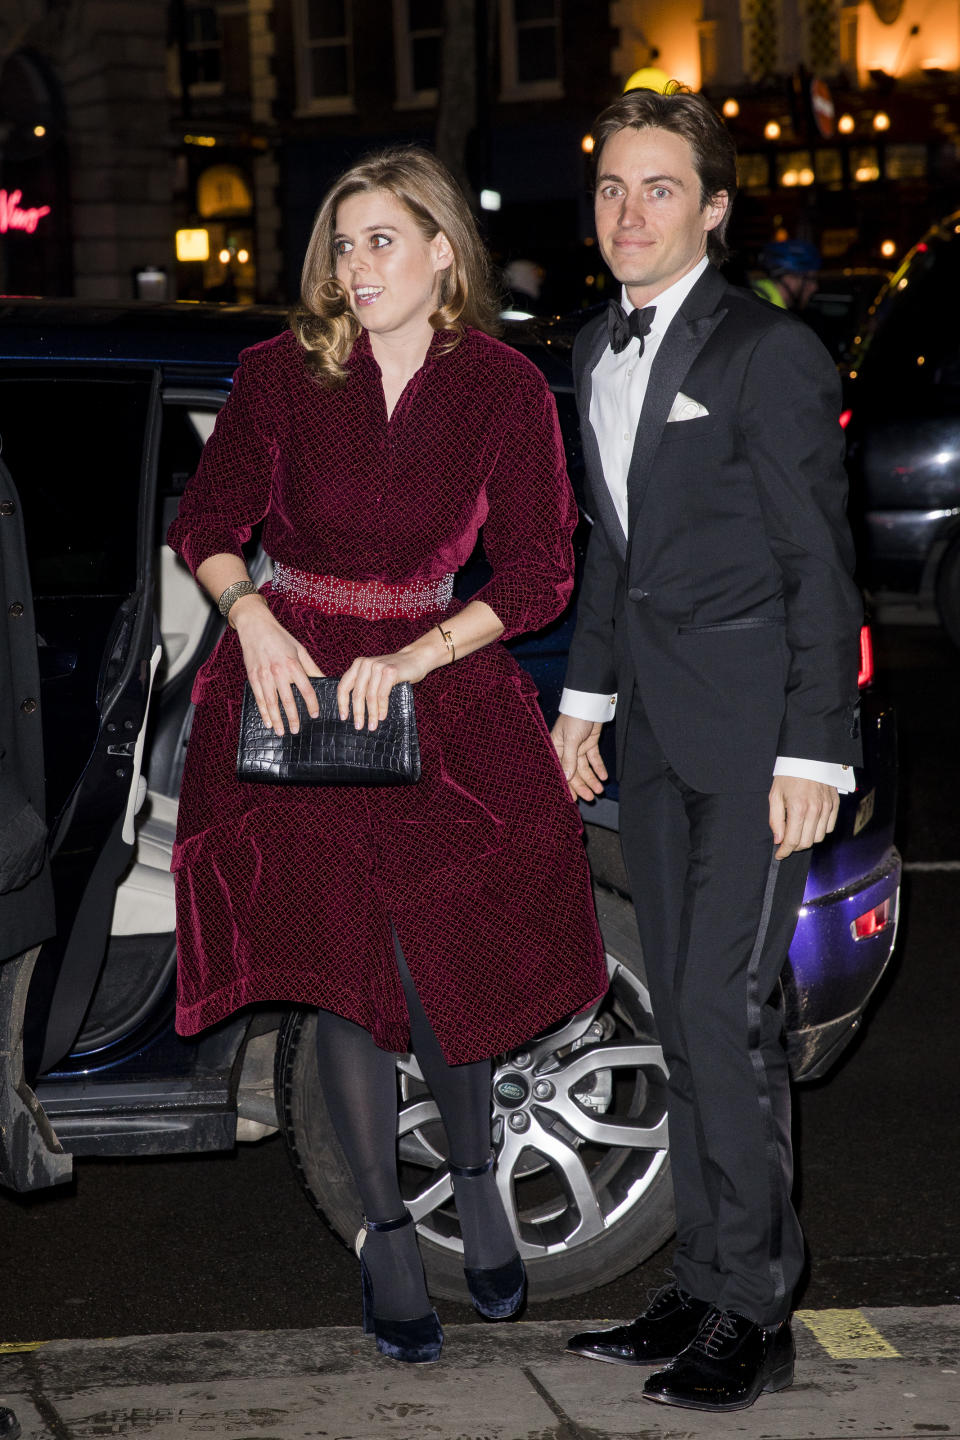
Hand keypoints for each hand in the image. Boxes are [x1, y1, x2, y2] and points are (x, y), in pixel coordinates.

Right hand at [233, 601, 323, 736]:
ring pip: (272, 703)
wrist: (255, 626)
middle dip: (293, 718)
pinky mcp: (253, 677)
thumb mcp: (300, 649)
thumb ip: (312, 667)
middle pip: (288, 701)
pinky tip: (268, 722)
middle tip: (296, 731)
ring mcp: (264, 675)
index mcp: (293, 665)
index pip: (306, 690)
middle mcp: (278, 672)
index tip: (315, 715)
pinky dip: (263, 712)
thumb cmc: (280, 637)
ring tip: (282, 732)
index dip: (312, 704)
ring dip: (277, 720)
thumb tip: (324, 681)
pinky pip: (259, 698)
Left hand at [337, 647, 433, 730]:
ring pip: (370, 696)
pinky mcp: (390, 672)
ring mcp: (378, 667)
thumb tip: (355, 711)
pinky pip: (382, 694)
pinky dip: (382, 708)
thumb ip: (365, 685)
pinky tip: (382, 717)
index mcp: (358, 665)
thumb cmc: (395, 671)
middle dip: (358, 713)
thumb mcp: (375, 675)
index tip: (343, 717)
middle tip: (358, 726)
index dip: (342, 704)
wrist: (416, 658)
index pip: (344, 686)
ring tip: (372, 726)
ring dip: (371, 714)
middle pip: (357, 693)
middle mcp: (366, 664)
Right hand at [551, 714, 606, 801]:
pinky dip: (599, 768)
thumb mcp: (571, 739)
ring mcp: (578, 748)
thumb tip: (565, 777)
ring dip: (592, 779)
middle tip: (591, 797)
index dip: (566, 785)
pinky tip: (604, 777)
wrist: (590, 703)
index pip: (560, 771)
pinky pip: (594, 759)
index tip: (572, 798)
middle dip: (582, 785)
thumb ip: (569, 759)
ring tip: (599, 790)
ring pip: (585, 768)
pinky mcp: (590, 744)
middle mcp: (566, 750)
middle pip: (574, 772)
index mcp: (556, 749)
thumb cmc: (575, 718)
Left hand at [768, 776, 839, 859]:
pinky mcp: (834, 805)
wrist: (807, 757)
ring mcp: (827, 808)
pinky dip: (820, 831)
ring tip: (798, 832)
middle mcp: (815, 810)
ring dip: (808, 839)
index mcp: (798, 809)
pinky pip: (829, 827)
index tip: (779, 854)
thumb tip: (778, 840)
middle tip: (786, 842)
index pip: (792, 840)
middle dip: (795, 847)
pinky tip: (811, 825)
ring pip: (819, 837)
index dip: (784, 851)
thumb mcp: (775, 795)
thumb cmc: (788, 775)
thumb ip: (775, 820)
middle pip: (807, 842)